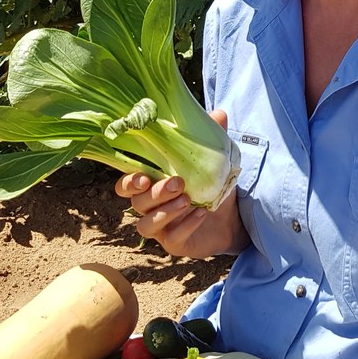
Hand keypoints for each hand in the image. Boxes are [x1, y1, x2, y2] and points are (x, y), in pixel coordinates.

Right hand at [115, 109, 249, 258]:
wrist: (231, 218)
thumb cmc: (212, 186)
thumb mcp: (214, 160)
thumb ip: (212, 137)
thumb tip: (218, 113)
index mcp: (153, 184)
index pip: (126, 185)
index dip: (128, 182)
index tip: (143, 177)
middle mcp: (150, 207)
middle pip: (137, 203)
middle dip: (155, 193)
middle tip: (178, 182)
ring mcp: (161, 228)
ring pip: (145, 226)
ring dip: (164, 212)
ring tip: (187, 200)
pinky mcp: (175, 245)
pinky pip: (172, 239)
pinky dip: (185, 226)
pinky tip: (200, 214)